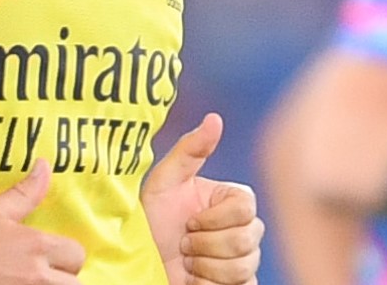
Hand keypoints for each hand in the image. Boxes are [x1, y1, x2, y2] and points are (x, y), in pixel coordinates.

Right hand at [0, 160, 86, 283]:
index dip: (67, 255)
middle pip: (74, 283)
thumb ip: (25, 193)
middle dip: (63, 278)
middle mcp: (36, 277)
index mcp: (35, 246)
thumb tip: (45, 166)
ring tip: (31, 282)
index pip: (76, 254)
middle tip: (44, 273)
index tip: (53, 257)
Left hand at [142, 113, 264, 284]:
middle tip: (184, 243)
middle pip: (248, 240)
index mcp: (232, 201)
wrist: (138, 263)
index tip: (188, 221)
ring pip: (243, 267)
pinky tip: (195, 279)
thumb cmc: (148, 222)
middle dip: (206, 245)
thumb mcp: (164, 182)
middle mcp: (243, 228)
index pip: (246, 209)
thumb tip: (214, 118)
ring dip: (206, 267)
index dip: (214, 219)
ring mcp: (243, 259)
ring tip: (187, 261)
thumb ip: (190, 149)